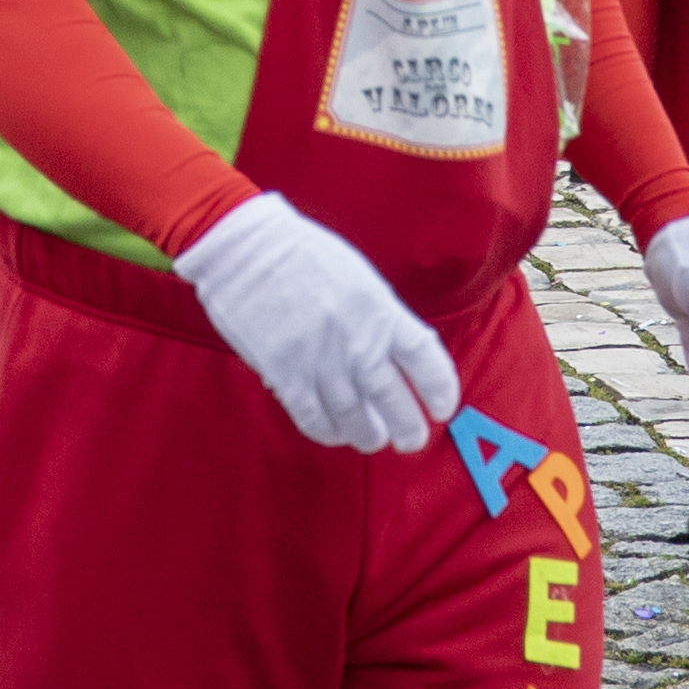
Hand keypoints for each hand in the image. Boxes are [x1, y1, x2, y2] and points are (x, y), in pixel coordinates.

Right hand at [176, 192, 463, 451]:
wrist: (245, 248)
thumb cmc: (305, 256)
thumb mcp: (360, 278)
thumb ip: (383, 319)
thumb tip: (400, 359)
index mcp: (380, 311)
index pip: (426, 361)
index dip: (440, 390)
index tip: (442, 407)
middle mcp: (356, 341)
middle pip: (395, 401)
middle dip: (409, 429)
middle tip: (411, 440)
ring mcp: (320, 360)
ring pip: (355, 419)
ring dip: (368, 435)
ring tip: (372, 438)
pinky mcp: (285, 373)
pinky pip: (314, 418)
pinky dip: (328, 432)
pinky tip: (335, 432)